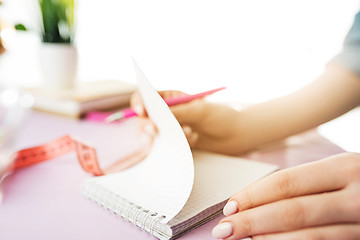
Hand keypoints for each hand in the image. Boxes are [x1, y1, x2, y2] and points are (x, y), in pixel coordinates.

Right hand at [130, 90, 243, 153]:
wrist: (237, 135)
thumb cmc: (221, 117)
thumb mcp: (198, 111)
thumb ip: (175, 113)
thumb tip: (153, 117)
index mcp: (172, 97)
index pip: (146, 97)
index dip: (139, 104)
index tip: (141, 112)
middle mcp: (169, 112)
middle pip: (147, 119)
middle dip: (152, 125)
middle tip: (158, 131)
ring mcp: (173, 128)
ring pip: (157, 135)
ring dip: (172, 136)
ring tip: (191, 133)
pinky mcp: (178, 142)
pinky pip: (169, 146)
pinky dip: (181, 143)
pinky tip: (196, 139)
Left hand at [212, 152, 359, 239]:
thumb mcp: (340, 170)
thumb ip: (307, 183)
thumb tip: (257, 199)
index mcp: (344, 167)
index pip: (287, 182)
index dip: (254, 195)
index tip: (229, 206)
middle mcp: (357, 194)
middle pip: (293, 211)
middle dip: (253, 222)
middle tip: (223, 230)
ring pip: (312, 237)